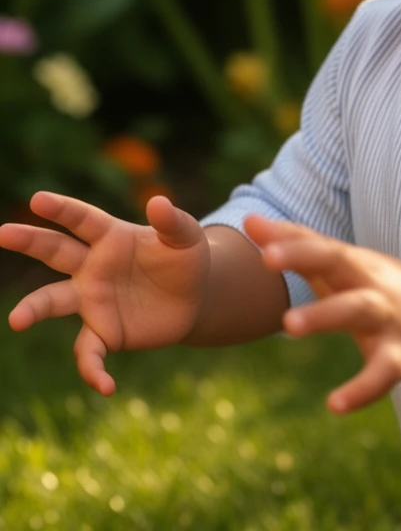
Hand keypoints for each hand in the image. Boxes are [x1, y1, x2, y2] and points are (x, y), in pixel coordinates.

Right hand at [0, 191, 210, 395]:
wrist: (195, 298)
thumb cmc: (185, 259)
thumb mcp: (187, 237)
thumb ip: (172, 221)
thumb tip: (157, 201)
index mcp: (111, 236)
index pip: (82, 219)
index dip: (61, 209)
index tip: (38, 199)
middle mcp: (93, 266)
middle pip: (56, 251)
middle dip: (29, 241)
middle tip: (3, 232)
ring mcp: (93, 300)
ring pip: (54, 301)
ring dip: (34, 309)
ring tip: (16, 320)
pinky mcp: (103, 332)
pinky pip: (88, 353)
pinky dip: (92, 370)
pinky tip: (106, 386)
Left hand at [243, 216, 400, 414]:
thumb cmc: (376, 283)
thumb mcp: (341, 262)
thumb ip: (295, 242)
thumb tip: (248, 220)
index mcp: (352, 262)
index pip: (319, 244)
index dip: (291, 242)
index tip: (260, 240)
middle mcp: (368, 283)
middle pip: (338, 264)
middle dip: (304, 258)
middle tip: (266, 258)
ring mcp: (386, 318)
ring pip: (356, 311)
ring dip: (324, 314)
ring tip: (288, 325)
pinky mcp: (399, 356)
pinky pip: (381, 373)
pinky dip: (362, 389)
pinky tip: (334, 405)